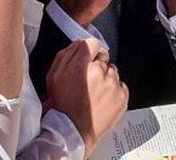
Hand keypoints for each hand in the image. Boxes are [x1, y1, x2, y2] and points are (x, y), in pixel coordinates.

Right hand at [45, 38, 128, 156]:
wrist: (73, 132)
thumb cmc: (62, 108)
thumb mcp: (54, 77)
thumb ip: (66, 56)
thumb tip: (78, 44)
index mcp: (79, 65)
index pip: (91, 43)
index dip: (89, 51)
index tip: (89, 58)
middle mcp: (98, 71)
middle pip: (103, 57)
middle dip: (97, 66)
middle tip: (88, 82)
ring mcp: (112, 83)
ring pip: (112, 72)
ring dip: (106, 79)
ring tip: (95, 94)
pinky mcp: (122, 94)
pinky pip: (120, 85)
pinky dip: (114, 91)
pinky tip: (102, 100)